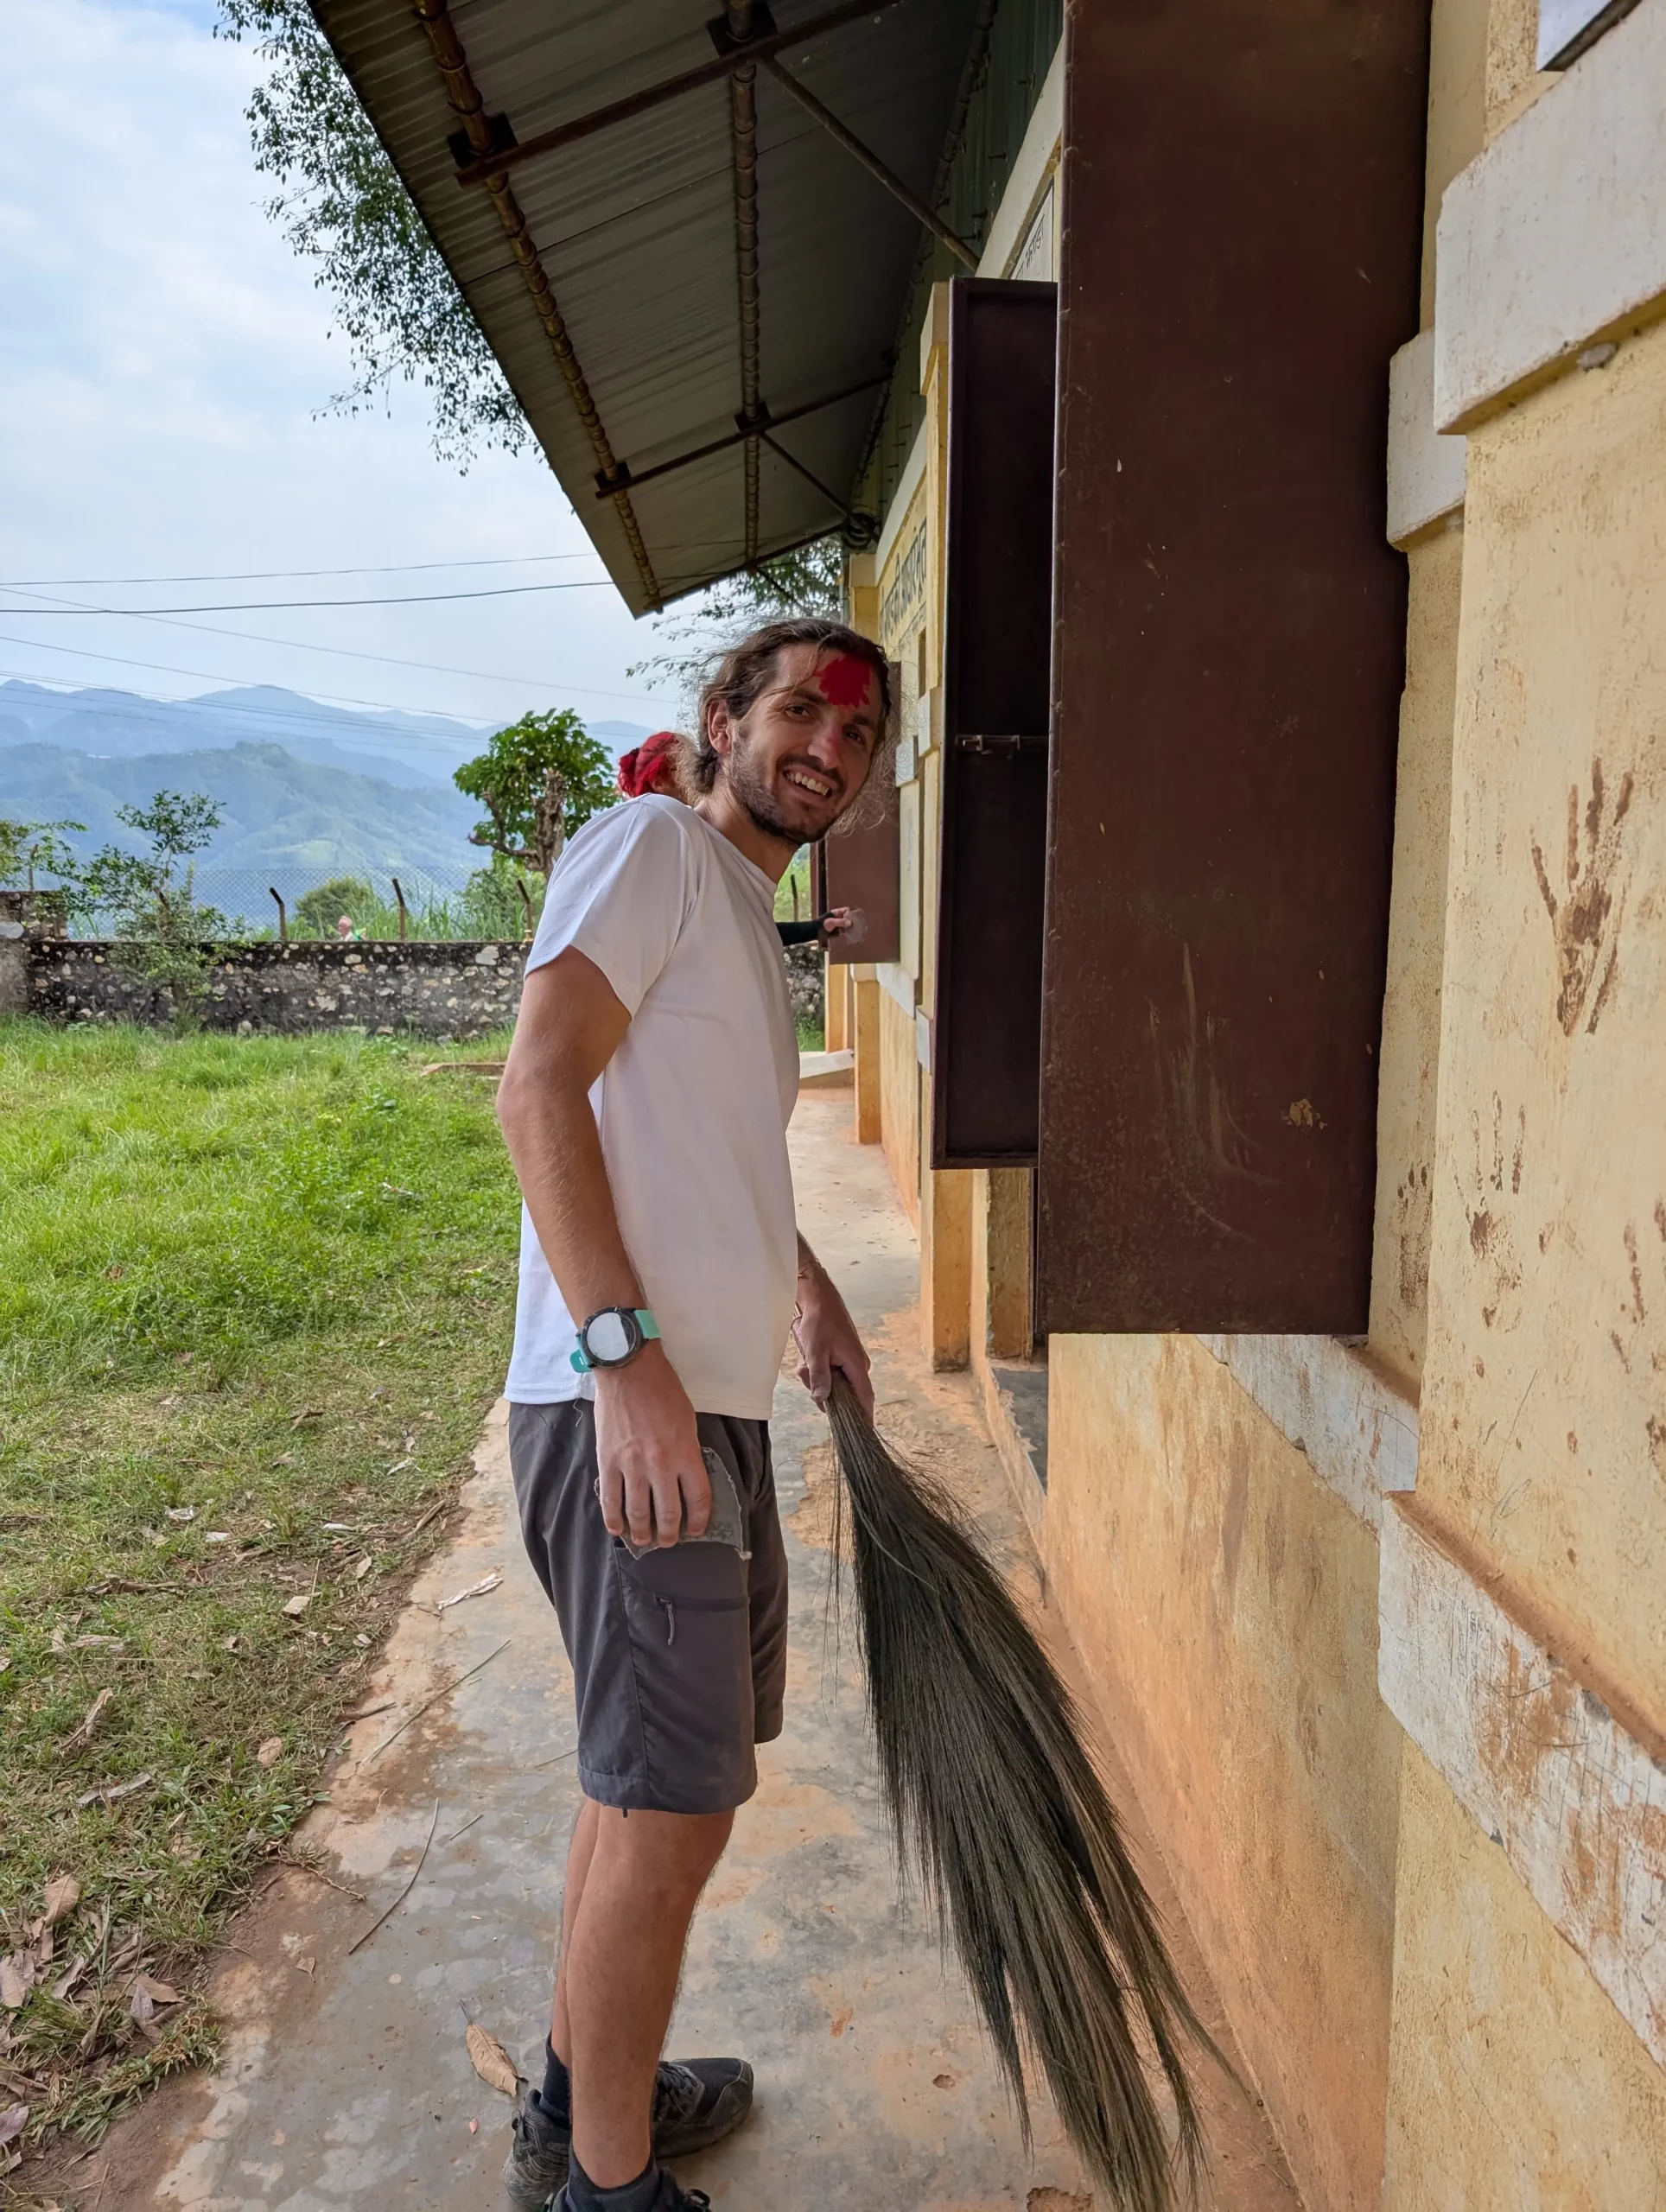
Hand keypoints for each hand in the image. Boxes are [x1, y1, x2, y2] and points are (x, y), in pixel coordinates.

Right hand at [592, 1347, 709, 1547]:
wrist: (628, 1371)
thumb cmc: (663, 1391)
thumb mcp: (688, 1421)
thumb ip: (688, 1453)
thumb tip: (685, 1480)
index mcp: (685, 1453)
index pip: (697, 1499)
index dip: (698, 1520)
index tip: (696, 1529)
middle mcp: (660, 1465)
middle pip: (668, 1513)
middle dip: (669, 1533)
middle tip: (668, 1541)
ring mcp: (631, 1466)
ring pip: (638, 1512)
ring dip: (643, 1532)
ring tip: (645, 1540)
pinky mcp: (607, 1462)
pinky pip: (610, 1499)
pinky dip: (614, 1519)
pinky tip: (618, 1529)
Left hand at [792, 1252, 873, 1417]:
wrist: (818, 1298)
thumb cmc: (819, 1322)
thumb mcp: (815, 1351)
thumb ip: (819, 1377)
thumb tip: (822, 1400)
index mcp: (857, 1365)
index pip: (865, 1399)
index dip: (864, 1418)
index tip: (862, 1435)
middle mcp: (857, 1366)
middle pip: (843, 1393)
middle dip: (822, 1389)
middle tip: (806, 1372)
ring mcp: (850, 1361)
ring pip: (832, 1383)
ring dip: (815, 1376)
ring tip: (805, 1359)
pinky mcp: (841, 1357)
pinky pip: (829, 1372)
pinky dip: (816, 1368)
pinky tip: (807, 1356)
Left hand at [818, 906, 853, 939]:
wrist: (816, 933)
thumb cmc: (822, 925)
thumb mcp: (831, 922)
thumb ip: (840, 922)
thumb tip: (850, 923)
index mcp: (837, 913)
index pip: (846, 910)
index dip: (849, 913)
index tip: (849, 919)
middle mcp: (840, 918)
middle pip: (849, 917)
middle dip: (852, 921)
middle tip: (855, 925)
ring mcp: (840, 925)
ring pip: (848, 925)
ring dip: (851, 927)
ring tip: (854, 930)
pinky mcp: (840, 931)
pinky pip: (846, 931)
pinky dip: (848, 932)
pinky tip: (851, 934)